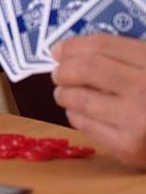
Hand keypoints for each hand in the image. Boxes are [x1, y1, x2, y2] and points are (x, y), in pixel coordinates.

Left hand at [52, 35, 145, 168]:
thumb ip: (126, 58)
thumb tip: (73, 52)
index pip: (103, 46)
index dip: (73, 45)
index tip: (57, 50)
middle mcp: (145, 90)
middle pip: (85, 69)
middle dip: (64, 69)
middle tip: (58, 73)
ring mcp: (137, 120)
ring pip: (79, 98)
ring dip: (64, 93)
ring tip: (64, 93)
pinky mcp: (129, 148)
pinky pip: (85, 125)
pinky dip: (75, 115)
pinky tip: (80, 112)